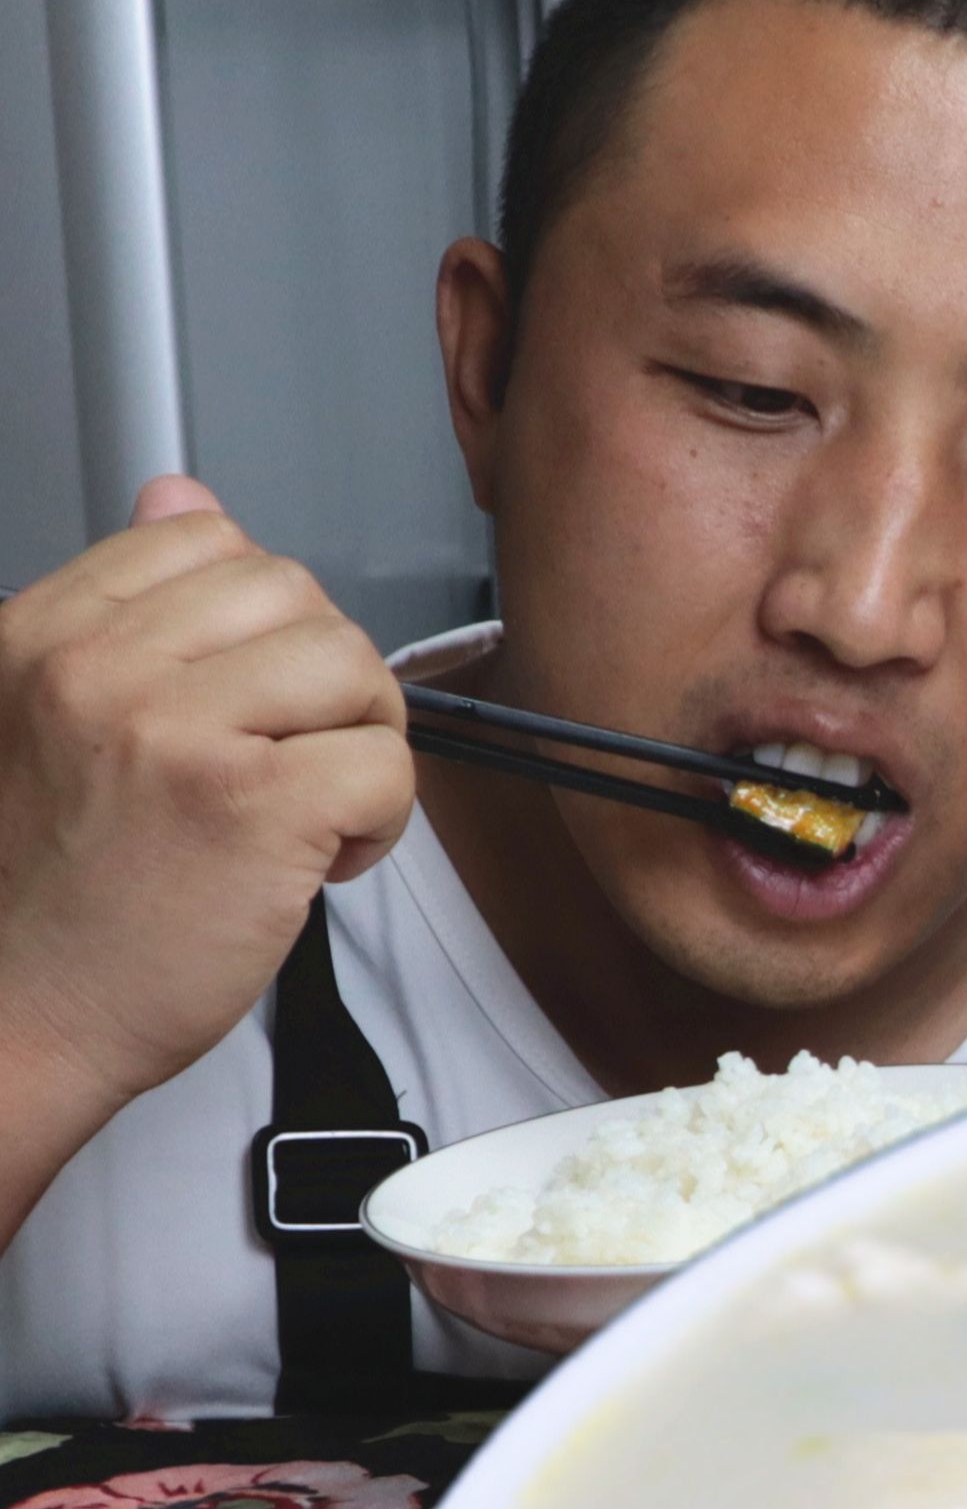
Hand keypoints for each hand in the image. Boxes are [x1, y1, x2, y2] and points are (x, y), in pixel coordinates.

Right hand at [0, 476, 408, 1128]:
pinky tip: (321, 860)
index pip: (203, 537)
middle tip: (288, 760)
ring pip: (354, 666)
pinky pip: (387, 763)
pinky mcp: (254, 807)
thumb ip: (120, 605)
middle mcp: (101, 668)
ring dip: (358, 742)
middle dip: (321, 679)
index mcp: (43, 633)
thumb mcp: (45, 714)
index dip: (258, 620)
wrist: (16, 1013)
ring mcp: (177, 731)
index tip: (244, 695)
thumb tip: (181, 495)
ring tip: (306, 812)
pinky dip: (381, 820)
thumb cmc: (43, 889)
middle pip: (295, 593)